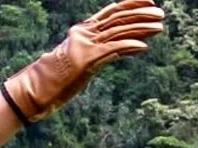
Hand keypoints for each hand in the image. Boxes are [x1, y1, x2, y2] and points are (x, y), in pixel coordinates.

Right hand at [2, 0, 165, 124]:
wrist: (37, 88)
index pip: (110, 12)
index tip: (149, 1)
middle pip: (117, 19)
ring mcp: (85, 45)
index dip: (131, 5)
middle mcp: (84, 33)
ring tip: (159, 27)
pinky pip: (111, 50)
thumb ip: (104, 50)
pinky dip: (128, 46)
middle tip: (160, 13)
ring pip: (118, 32)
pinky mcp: (86, 60)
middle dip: (141, 14)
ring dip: (141, 29)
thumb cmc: (60, 77)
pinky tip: (143, 46)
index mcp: (83, 30)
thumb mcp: (85, 59)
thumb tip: (129, 46)